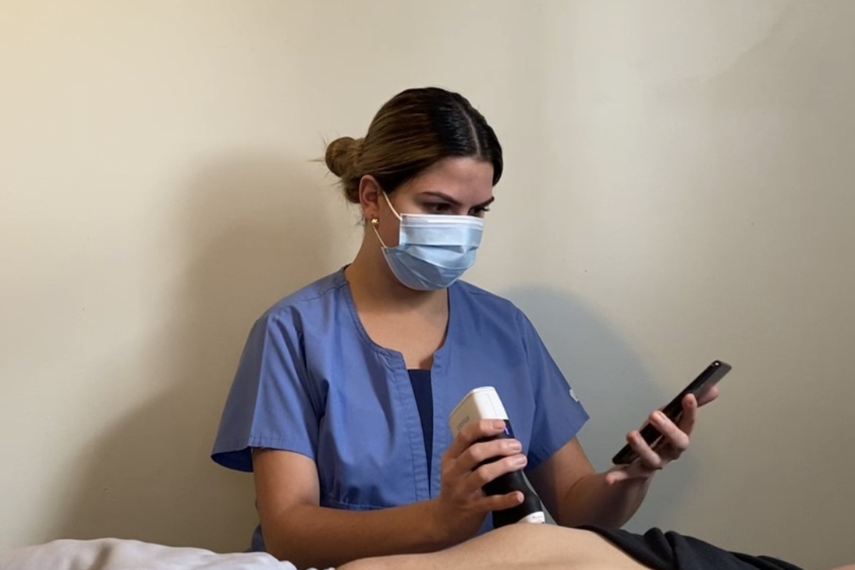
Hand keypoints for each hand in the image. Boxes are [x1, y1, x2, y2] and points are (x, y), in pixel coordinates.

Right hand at [431, 419, 526, 543]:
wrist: (443, 520)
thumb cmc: (456, 487)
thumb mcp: (456, 467)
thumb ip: (472, 453)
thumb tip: (501, 437)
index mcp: (451, 458)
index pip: (464, 436)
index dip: (483, 427)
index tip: (501, 424)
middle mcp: (454, 472)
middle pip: (475, 453)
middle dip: (498, 446)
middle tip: (516, 446)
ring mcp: (462, 491)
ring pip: (483, 474)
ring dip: (504, 466)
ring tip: (521, 461)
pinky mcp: (472, 509)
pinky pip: (491, 502)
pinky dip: (506, 499)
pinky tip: (519, 495)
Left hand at [605, 386, 719, 484]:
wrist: (642, 467)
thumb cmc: (659, 438)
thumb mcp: (671, 418)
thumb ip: (691, 404)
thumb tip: (713, 387)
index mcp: (678, 437)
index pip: (688, 424)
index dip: (690, 412)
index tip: (688, 396)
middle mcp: (670, 452)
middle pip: (676, 444)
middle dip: (668, 429)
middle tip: (654, 414)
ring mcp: (653, 463)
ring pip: (652, 459)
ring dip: (642, 447)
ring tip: (631, 434)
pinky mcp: (635, 472)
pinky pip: (629, 476)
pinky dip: (620, 477)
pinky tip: (609, 479)